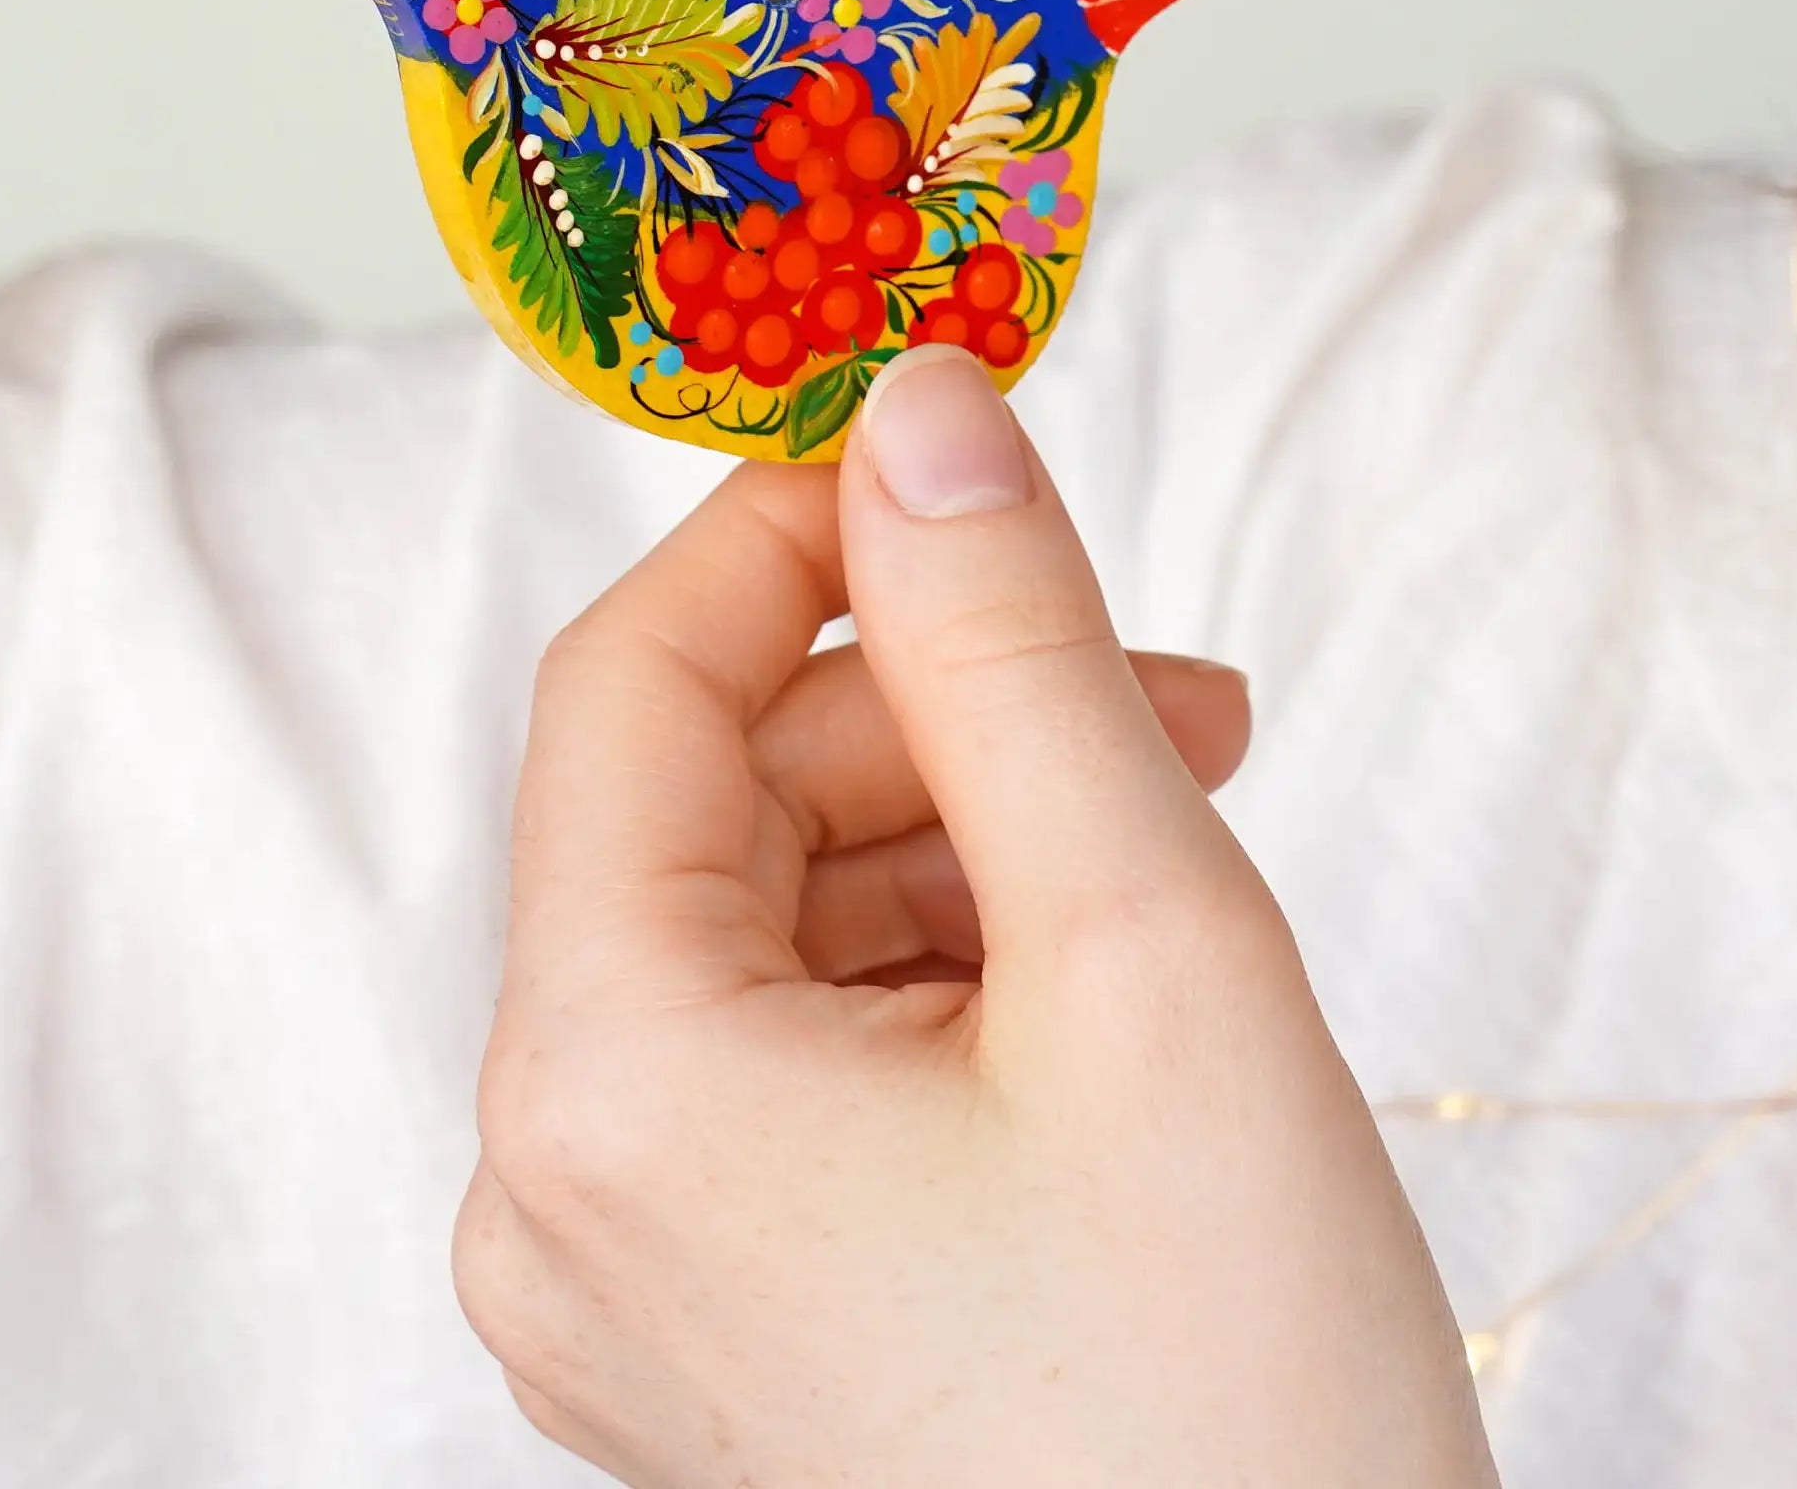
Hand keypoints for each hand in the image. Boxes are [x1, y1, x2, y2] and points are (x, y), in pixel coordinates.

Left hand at [454, 346, 1496, 1488]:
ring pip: (769, 927)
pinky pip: (796, 1061)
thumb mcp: (1141, 941)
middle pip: (710, 804)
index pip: (628, 680)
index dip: (792, 529)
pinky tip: (1111, 988)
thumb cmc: (1233, 1395)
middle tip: (1169, 700)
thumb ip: (1010, 646)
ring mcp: (634, 1284)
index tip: (960, 446)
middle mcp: (563, 1192)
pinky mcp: (726, 1333)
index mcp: (608, 1084)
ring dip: (966, 836)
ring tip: (1176, 850)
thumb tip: (918, 407)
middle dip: (939, 707)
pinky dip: (947, 971)